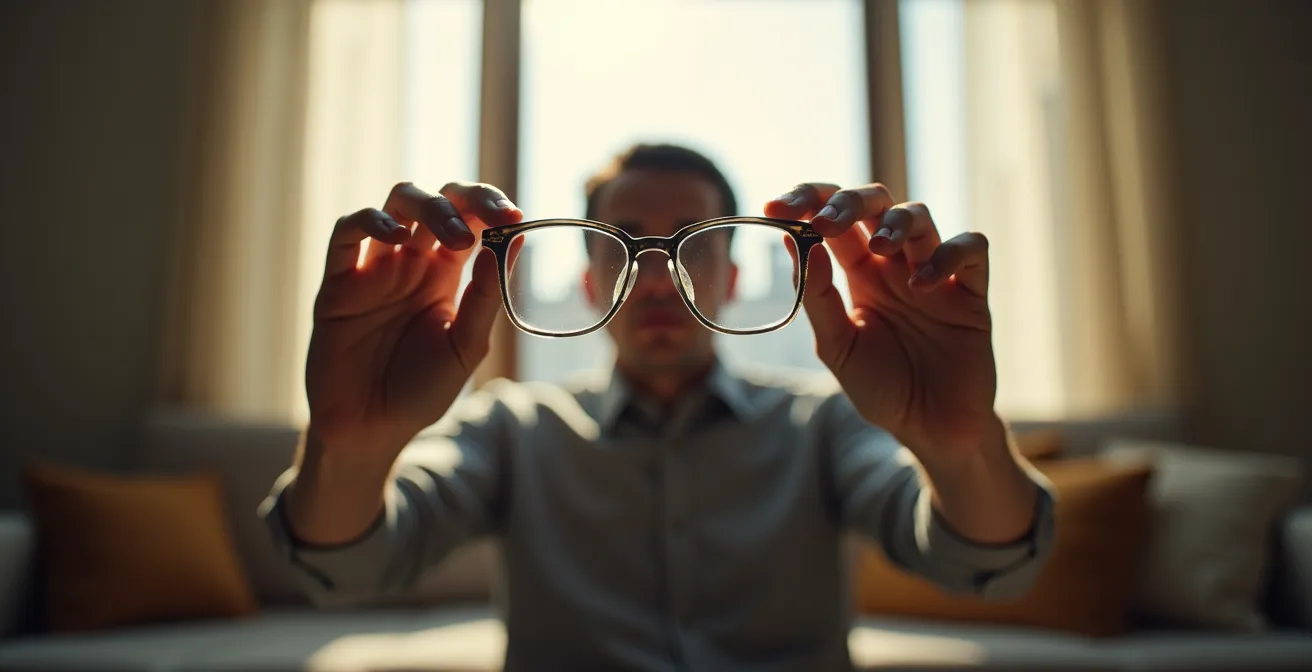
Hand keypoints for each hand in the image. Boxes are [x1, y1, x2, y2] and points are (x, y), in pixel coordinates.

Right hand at [306, 181, 521, 452]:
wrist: (371, 431)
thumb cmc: (421, 392)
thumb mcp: (466, 346)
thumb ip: (486, 296)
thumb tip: (513, 241)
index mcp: (444, 274)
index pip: (469, 220)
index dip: (491, 209)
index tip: (516, 217)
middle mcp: (410, 262)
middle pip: (437, 202)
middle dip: (468, 200)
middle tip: (495, 217)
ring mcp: (373, 268)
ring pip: (395, 205)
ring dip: (429, 207)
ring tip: (454, 237)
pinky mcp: (337, 283)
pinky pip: (345, 234)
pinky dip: (370, 222)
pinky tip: (396, 237)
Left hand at [766, 183, 996, 465]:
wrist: (931, 430)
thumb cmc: (882, 389)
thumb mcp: (837, 347)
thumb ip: (817, 298)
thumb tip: (794, 242)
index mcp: (858, 274)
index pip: (831, 219)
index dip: (805, 203)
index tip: (774, 205)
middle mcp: (894, 265)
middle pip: (874, 202)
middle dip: (848, 200)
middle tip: (825, 220)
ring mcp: (934, 273)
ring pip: (919, 214)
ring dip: (896, 221)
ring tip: (881, 249)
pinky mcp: (970, 291)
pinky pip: (971, 248)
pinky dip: (948, 253)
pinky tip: (923, 284)